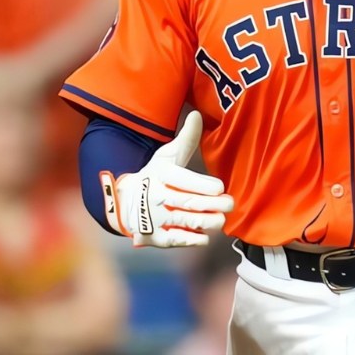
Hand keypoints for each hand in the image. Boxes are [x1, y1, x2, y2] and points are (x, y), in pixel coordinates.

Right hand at [100, 110, 233, 246]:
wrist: (124, 201)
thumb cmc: (154, 176)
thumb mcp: (166, 156)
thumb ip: (186, 138)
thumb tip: (198, 114)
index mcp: (161, 175)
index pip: (184, 180)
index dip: (205, 185)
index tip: (220, 187)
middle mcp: (156, 197)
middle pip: (190, 203)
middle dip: (215, 205)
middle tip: (230, 203)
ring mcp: (155, 218)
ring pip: (187, 222)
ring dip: (208, 222)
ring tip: (220, 219)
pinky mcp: (154, 236)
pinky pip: (177, 241)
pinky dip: (193, 239)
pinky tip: (204, 235)